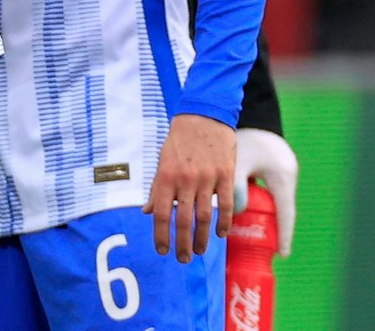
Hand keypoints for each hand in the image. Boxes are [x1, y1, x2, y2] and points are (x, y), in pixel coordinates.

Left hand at [143, 113, 235, 262]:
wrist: (204, 115)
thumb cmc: (180, 141)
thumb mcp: (162, 162)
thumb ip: (157, 189)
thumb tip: (148, 212)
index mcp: (166, 176)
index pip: (162, 214)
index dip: (161, 235)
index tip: (162, 250)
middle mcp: (185, 179)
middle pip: (183, 220)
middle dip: (182, 244)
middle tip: (183, 259)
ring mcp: (207, 177)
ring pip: (205, 216)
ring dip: (203, 238)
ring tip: (200, 251)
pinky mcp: (225, 174)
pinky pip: (226, 204)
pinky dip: (224, 222)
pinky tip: (221, 234)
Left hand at [234, 127, 298, 256]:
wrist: (252, 113)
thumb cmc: (244, 136)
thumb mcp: (237, 162)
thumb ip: (234, 187)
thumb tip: (234, 213)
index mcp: (281, 176)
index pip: (285, 213)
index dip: (283, 234)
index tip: (283, 254)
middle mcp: (287, 176)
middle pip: (281, 210)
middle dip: (274, 229)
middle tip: (265, 249)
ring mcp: (284, 173)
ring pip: (275, 202)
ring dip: (266, 216)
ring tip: (254, 235)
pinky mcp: (276, 169)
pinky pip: (271, 192)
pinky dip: (262, 203)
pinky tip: (248, 212)